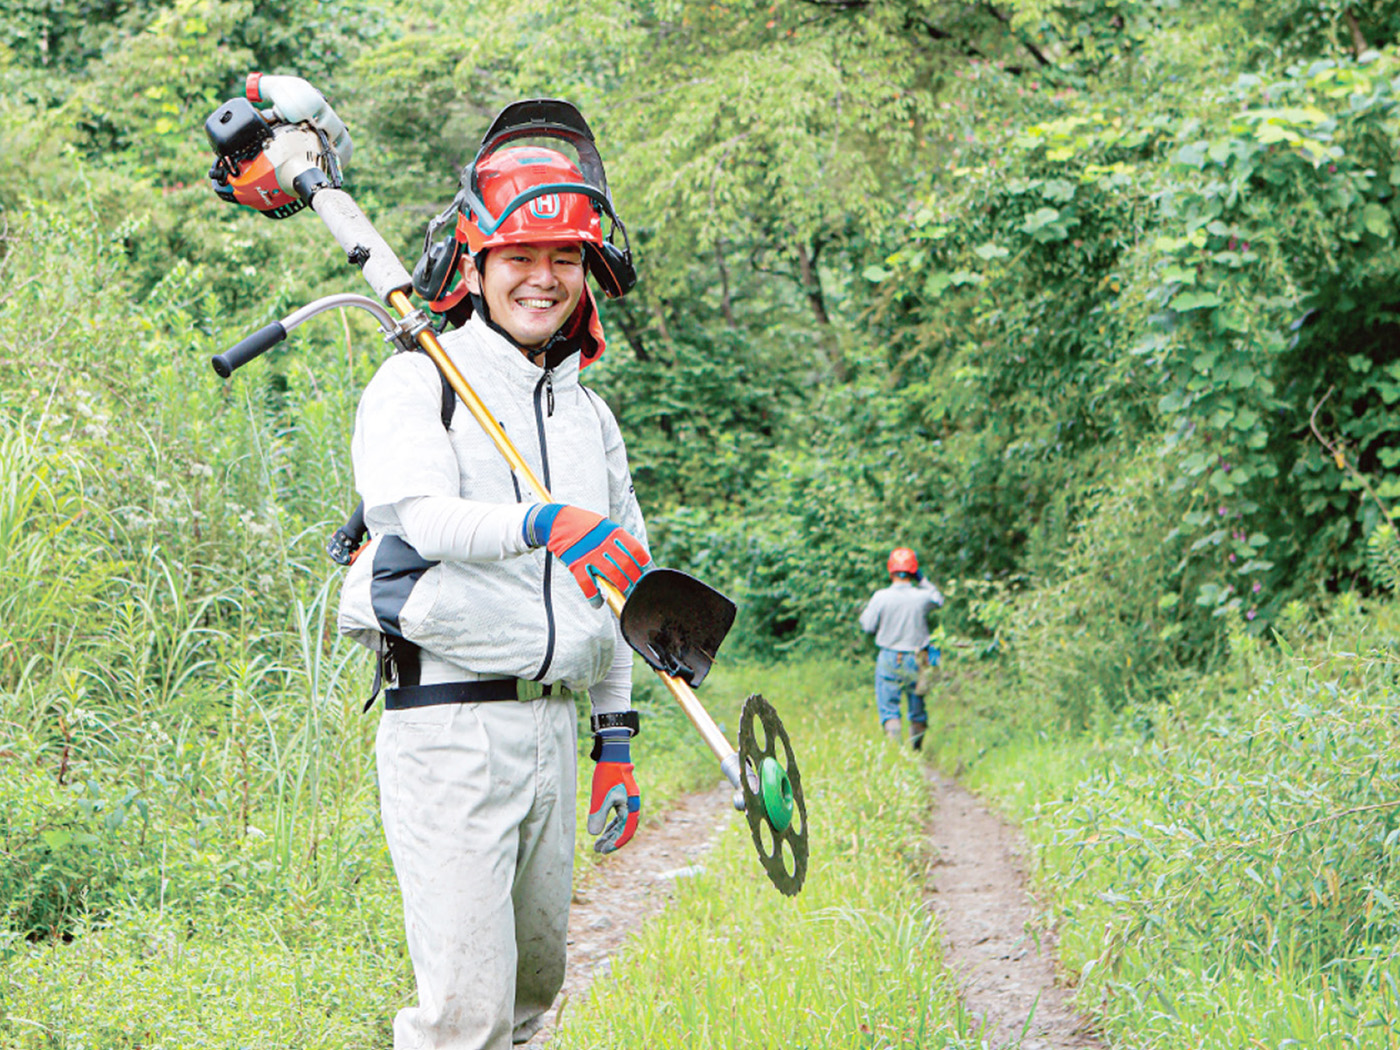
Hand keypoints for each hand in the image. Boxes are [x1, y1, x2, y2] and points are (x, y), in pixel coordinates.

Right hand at [525, 504, 650, 606]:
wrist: (558, 521)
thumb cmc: (585, 526)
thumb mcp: (604, 526)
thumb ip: (617, 540)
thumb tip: (632, 558)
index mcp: (613, 532)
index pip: (635, 549)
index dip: (643, 563)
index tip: (646, 572)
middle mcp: (604, 543)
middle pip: (626, 564)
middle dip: (634, 579)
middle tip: (636, 587)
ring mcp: (590, 554)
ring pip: (611, 575)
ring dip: (620, 586)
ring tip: (622, 593)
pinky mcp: (576, 564)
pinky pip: (587, 584)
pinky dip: (593, 596)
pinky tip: (597, 603)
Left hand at [587, 729, 639, 852]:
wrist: (612, 756)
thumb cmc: (607, 775)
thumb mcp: (600, 796)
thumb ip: (598, 815)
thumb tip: (594, 834)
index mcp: (630, 806)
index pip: (625, 830)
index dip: (615, 842)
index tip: (604, 851)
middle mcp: (632, 806)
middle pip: (624, 829)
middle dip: (612, 840)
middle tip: (598, 850)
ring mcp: (628, 801)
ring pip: (621, 823)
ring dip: (610, 833)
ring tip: (597, 843)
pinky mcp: (622, 797)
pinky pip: (618, 815)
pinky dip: (611, 823)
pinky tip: (602, 829)